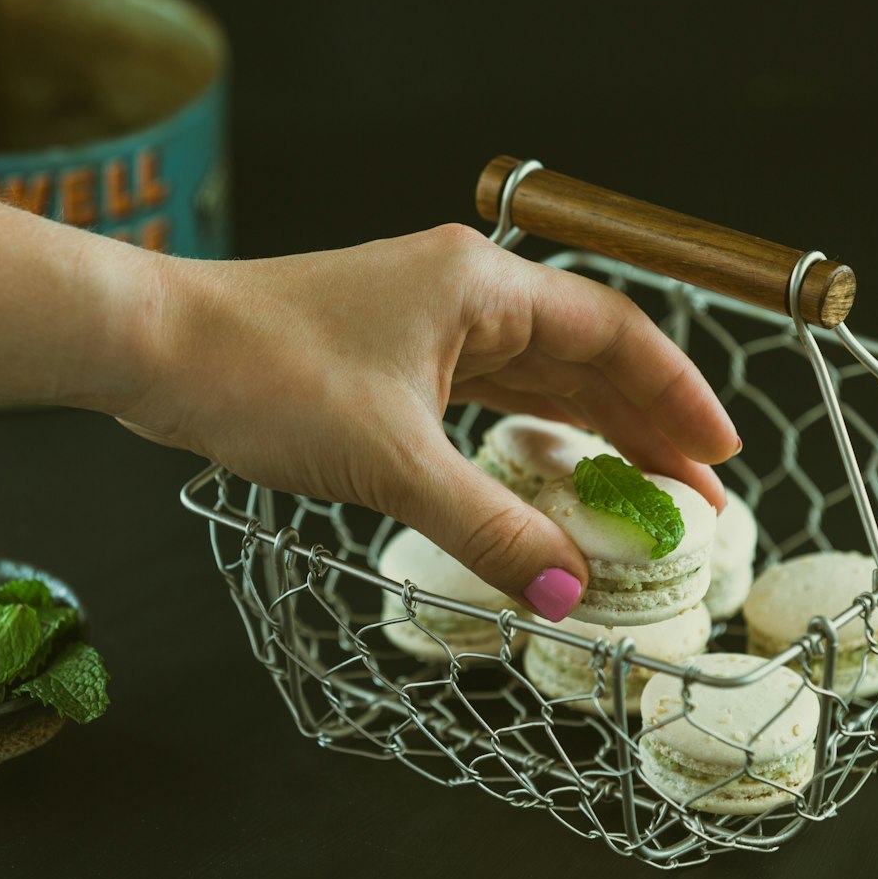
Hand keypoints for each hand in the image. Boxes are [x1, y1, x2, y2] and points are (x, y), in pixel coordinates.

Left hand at [109, 223, 737, 618]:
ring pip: (531, 385)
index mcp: (481, 286)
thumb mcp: (394, 464)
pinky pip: (480, 404)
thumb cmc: (267, 375)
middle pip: (582, 361)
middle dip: (642, 430)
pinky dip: (520, 446)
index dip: (677, 395)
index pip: (613, 334)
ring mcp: (422, 329)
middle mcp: (461, 295)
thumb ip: (489, 528)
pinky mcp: (386, 365)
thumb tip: (568, 592)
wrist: (157, 349)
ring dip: (587, 440)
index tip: (721, 456)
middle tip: (695, 503)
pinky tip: (546, 481)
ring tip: (641, 501)